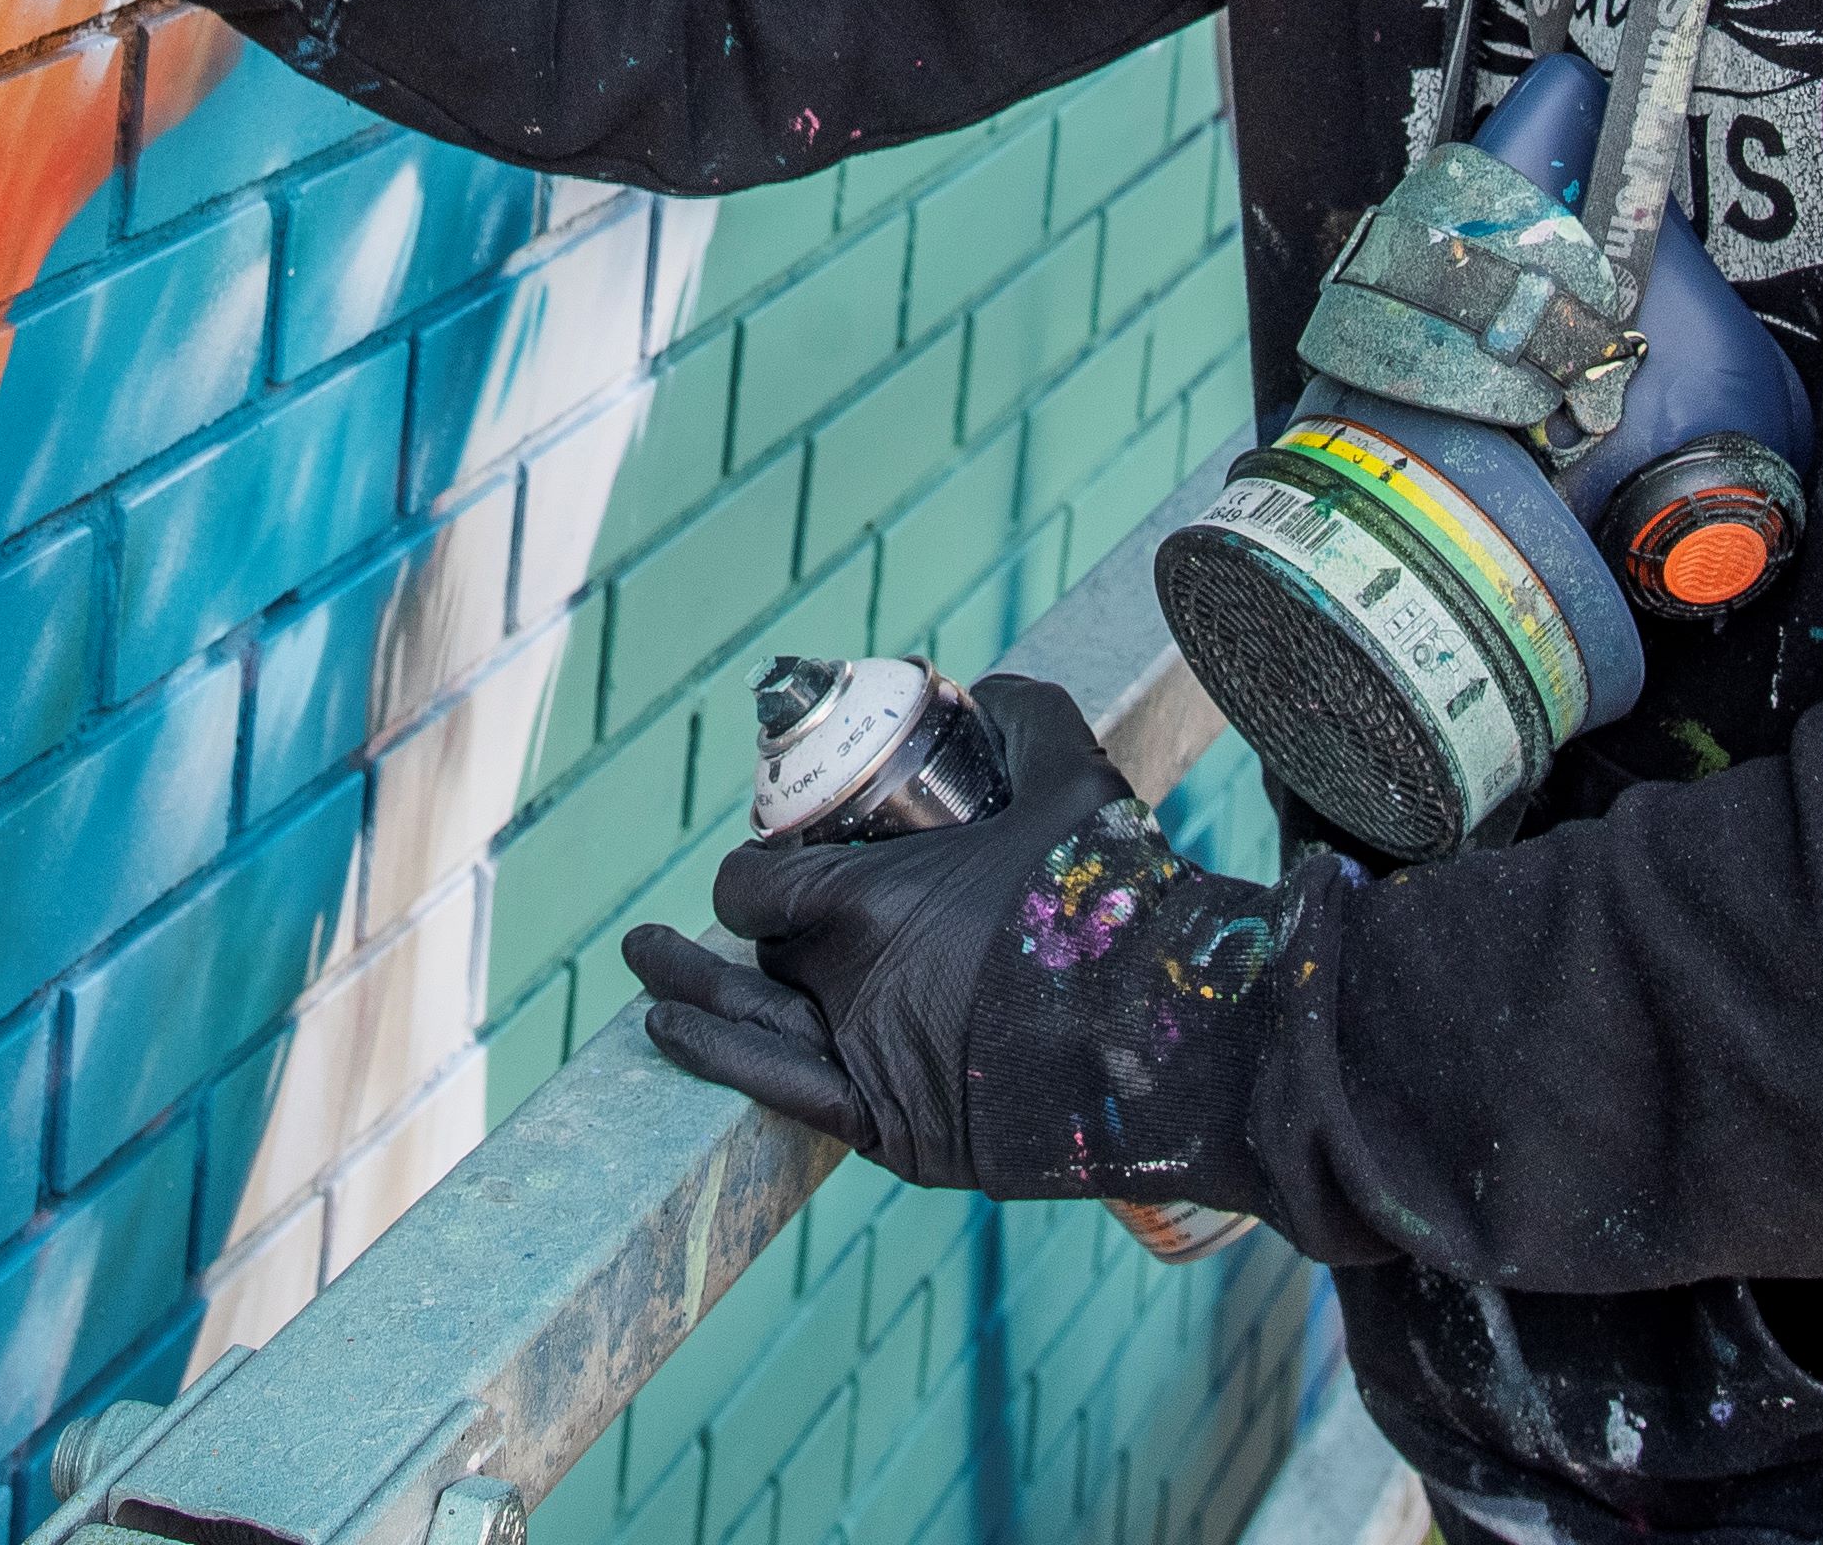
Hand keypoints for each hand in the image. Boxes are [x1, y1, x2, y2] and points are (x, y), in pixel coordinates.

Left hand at [621, 677, 1135, 1188]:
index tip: (779, 869)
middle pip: (770, 951)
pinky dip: (722, 1059)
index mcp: (867, 904)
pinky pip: (784, 1095)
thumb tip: (992, 690)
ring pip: (758, 1019)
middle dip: (768, 931)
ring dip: (700, 992)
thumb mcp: (1077, 782)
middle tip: (770, 918)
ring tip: (646, 968)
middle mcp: (847, 986)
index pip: (755, 885)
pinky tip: (665, 1029)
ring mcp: (867, 1064)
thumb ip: (1024, 720)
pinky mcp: (898, 1131)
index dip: (756, 875)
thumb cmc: (1119, 907)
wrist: (1177, 1043)